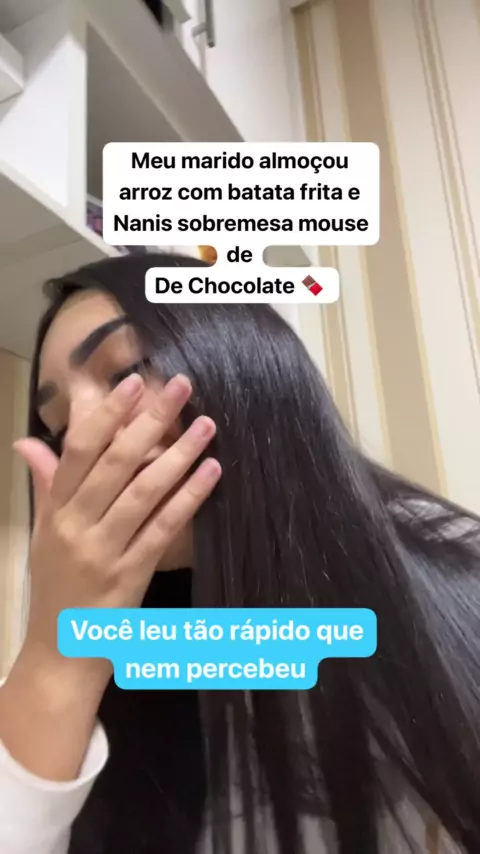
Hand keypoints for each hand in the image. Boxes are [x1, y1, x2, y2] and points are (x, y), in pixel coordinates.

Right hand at [14, 373, 220, 686]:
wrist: (59, 654)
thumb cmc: (54, 586)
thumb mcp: (41, 533)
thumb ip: (45, 485)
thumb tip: (28, 440)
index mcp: (54, 511)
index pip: (79, 452)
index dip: (106, 414)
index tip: (133, 382)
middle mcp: (76, 527)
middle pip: (114, 463)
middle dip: (148, 420)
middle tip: (180, 386)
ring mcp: (104, 552)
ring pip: (142, 492)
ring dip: (177, 454)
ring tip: (206, 424)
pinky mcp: (131, 576)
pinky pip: (162, 530)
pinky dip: (187, 499)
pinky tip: (210, 472)